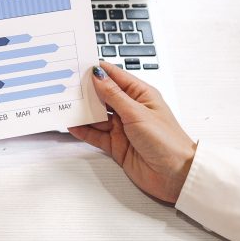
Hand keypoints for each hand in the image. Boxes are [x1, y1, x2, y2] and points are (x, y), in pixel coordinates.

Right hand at [69, 61, 196, 203]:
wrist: (175, 175)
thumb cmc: (167, 141)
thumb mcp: (137, 113)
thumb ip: (114, 96)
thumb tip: (98, 76)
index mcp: (141, 95)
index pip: (115, 77)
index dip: (98, 71)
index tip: (79, 65)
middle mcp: (131, 110)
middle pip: (103, 96)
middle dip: (86, 91)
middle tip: (66, 86)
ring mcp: (123, 128)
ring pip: (97, 116)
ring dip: (83, 112)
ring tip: (64, 105)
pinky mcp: (117, 145)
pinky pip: (96, 135)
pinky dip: (84, 130)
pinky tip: (72, 125)